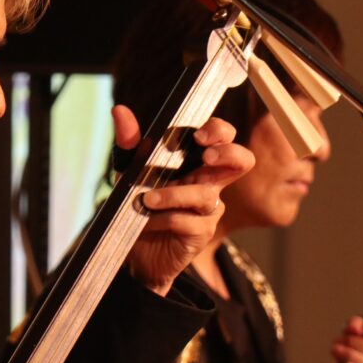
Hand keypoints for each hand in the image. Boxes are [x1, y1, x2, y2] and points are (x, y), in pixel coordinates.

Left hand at [114, 105, 254, 295]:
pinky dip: (163, 218)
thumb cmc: (138, 205)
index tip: (199, 135)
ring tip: (146, 200)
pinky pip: (187, 221)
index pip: (223, 137)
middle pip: (242, 160)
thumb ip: (129, 143)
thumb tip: (119, 111)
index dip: (219, 131)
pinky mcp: (201, 233)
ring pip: (205, 195)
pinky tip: (146, 221)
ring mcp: (208, 209)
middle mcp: (209, 182)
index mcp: (197, 162)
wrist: (135, 251)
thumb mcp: (129, 171)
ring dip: (173, 195)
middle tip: (206, 155)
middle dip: (228, 153)